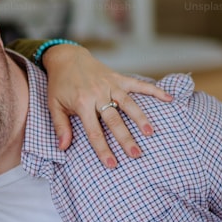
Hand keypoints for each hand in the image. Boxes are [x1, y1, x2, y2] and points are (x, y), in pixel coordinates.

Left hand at [41, 44, 172, 165]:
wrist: (66, 57)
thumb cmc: (59, 84)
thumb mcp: (53, 105)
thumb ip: (60, 126)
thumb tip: (62, 147)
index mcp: (82, 103)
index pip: (94, 131)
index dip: (103, 149)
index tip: (111, 164)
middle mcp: (98, 94)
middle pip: (114, 120)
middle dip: (125, 138)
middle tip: (136, 154)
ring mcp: (110, 84)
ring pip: (128, 103)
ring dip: (140, 118)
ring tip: (150, 133)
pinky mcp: (118, 77)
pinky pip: (138, 84)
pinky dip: (154, 90)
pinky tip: (168, 99)